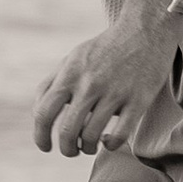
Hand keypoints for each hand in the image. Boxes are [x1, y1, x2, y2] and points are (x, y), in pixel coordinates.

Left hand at [33, 10, 173, 158]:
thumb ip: (52, 83)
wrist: (145, 30)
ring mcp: (114, 92)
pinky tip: (110, 140)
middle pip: (67, 130)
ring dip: (88, 148)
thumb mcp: (72, 58)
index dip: (40, 136)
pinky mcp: (138, 100)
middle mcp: (89, 84)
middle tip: (71, 150)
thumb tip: (37, 113)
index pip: (43, 113)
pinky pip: (120, 135)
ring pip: (92, 136)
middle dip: (66, 148)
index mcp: (69, 74)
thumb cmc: (104, 49)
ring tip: (90, 145)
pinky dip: (111, 144)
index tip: (46, 146)